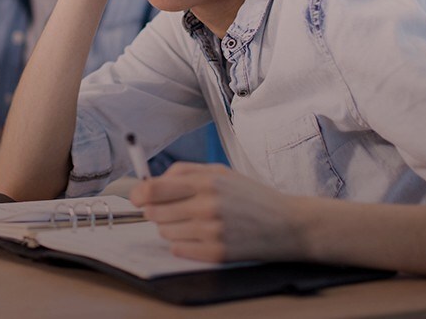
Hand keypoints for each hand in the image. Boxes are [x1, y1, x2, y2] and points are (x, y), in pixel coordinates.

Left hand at [129, 163, 306, 262]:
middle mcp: (207, 205)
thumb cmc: (252, 196)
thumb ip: (185, 172)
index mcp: (206, 182)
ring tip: (194, 222)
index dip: (139, 194)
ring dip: (172, 228)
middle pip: (154, 212)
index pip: (154, 188)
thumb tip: (151, 181)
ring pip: (164, 232)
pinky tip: (200, 236)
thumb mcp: (221, 172)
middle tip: (172, 210)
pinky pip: (178, 250)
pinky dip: (183, 244)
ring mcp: (211, 231)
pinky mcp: (217, 253)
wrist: (289, 224)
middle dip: (156, 211)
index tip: (137, 197)